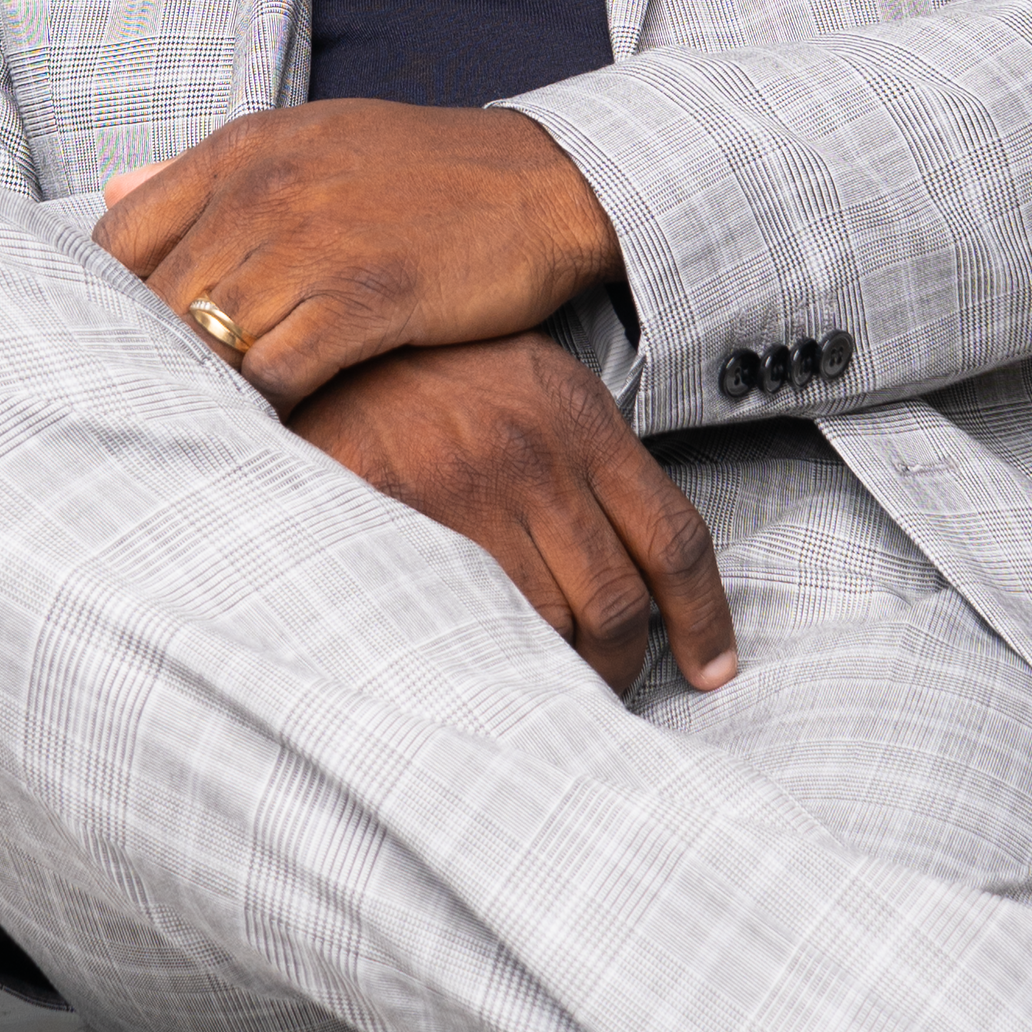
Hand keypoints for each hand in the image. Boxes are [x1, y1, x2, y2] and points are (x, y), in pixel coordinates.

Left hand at [94, 102, 620, 412]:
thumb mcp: (306, 145)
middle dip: (147, 368)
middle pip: (155, 303)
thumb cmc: (424, 175)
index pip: (118, 240)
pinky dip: (259, 413)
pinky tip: (261, 437)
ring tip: (193, 441)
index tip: (117, 355)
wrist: (546, 182)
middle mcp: (262, 192)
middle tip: (146, 423)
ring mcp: (312, 244)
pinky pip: (275, 373)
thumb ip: (207, 177)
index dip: (104, 308)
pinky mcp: (365, 297)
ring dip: (199, 397)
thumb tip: (110, 193)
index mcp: (240, 152)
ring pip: (205, 342)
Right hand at [289, 337, 737, 695]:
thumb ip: (586, 457)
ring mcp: (471, 488)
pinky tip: (483, 661)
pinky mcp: (406, 515)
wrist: (320, 346)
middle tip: (604, 685)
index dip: (704, 619)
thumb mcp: (529, 383)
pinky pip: (472, 616)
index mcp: (581, 418)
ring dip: (554, 667)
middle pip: (617, 600)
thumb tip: (636, 552)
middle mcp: (538, 453)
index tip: (711, 670)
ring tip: (539, 679)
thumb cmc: (431, 374)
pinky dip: (490, 655)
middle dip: (619, 664)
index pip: (674, 538)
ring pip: (551, 622)